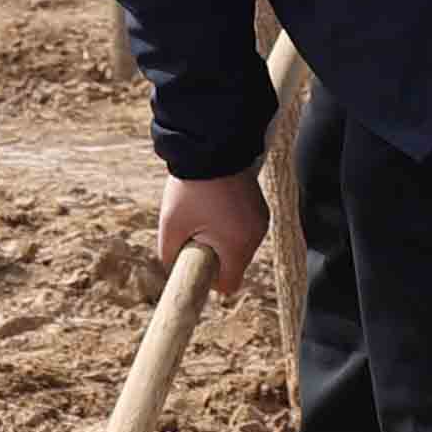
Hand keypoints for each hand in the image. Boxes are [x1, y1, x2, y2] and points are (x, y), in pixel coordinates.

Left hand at [155, 166, 273, 302]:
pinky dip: (229, 224)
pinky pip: (244, 227)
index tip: (195, 263)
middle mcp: (256, 235)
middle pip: (235, 264)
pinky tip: (215, 203)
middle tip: (194, 232)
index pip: (229, 284)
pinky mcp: (260, 205)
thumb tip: (173, 268)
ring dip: (222, 238)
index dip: (210, 280)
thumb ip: (170, 254)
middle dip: (214, 256)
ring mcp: (261, 219)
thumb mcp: (171, 225)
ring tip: (204, 213)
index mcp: (237, 245)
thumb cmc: (191, 188)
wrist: (210, 146)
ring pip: (239, 245)